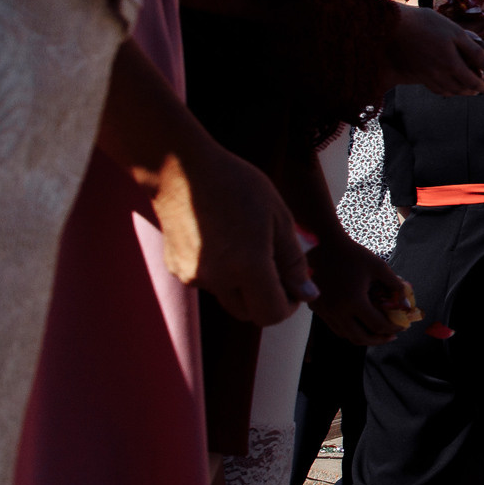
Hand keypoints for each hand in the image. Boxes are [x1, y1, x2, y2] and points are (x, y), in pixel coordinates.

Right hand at [148, 141, 313, 326]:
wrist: (179, 169)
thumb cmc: (236, 185)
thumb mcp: (279, 218)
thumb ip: (294, 261)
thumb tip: (307, 294)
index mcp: (246, 267)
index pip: (272, 314)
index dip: (289, 306)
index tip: (295, 287)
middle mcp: (216, 279)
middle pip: (249, 312)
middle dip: (267, 298)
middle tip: (276, 267)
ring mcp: (191, 276)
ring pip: (228, 297)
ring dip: (243, 285)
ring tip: (247, 244)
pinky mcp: (176, 269)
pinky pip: (207, 282)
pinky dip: (221, 273)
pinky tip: (222, 239)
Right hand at [306, 236, 406, 346]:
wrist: (323, 244)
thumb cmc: (353, 254)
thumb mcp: (379, 266)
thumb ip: (395, 286)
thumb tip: (407, 305)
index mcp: (354, 301)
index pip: (378, 325)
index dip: (394, 328)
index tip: (403, 327)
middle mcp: (337, 310)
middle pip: (360, 337)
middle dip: (379, 339)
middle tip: (391, 336)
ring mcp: (324, 311)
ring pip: (345, 335)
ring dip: (363, 337)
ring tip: (377, 333)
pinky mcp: (316, 308)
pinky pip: (334, 326)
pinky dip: (349, 330)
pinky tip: (359, 323)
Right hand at [393, 4, 483, 94]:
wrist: (393, 24)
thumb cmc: (427, 24)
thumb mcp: (456, 33)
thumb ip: (476, 52)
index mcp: (451, 64)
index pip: (472, 82)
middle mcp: (438, 74)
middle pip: (460, 90)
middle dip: (474, 91)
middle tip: (482, 90)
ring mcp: (425, 76)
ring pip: (447, 91)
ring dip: (460, 93)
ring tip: (468, 90)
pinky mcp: (415, 74)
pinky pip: (434, 88)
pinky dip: (445, 90)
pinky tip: (448, 86)